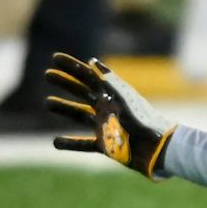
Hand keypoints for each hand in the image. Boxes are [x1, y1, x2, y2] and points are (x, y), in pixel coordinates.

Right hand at [45, 53, 176, 179]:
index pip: (89, 76)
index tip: (55, 58)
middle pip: (82, 92)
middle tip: (47, 73)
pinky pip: (83, 144)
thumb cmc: (146, 123)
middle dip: (65, 82)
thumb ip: (110, 84)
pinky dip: (70, 143)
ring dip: (64, 108)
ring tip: (47, 102)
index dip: (73, 66)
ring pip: (80, 116)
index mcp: (114, 95)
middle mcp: (108, 108)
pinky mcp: (105, 146)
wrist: (159, 149)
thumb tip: (93, 62)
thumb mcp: (126, 101)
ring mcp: (105, 126)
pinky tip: (55, 142)